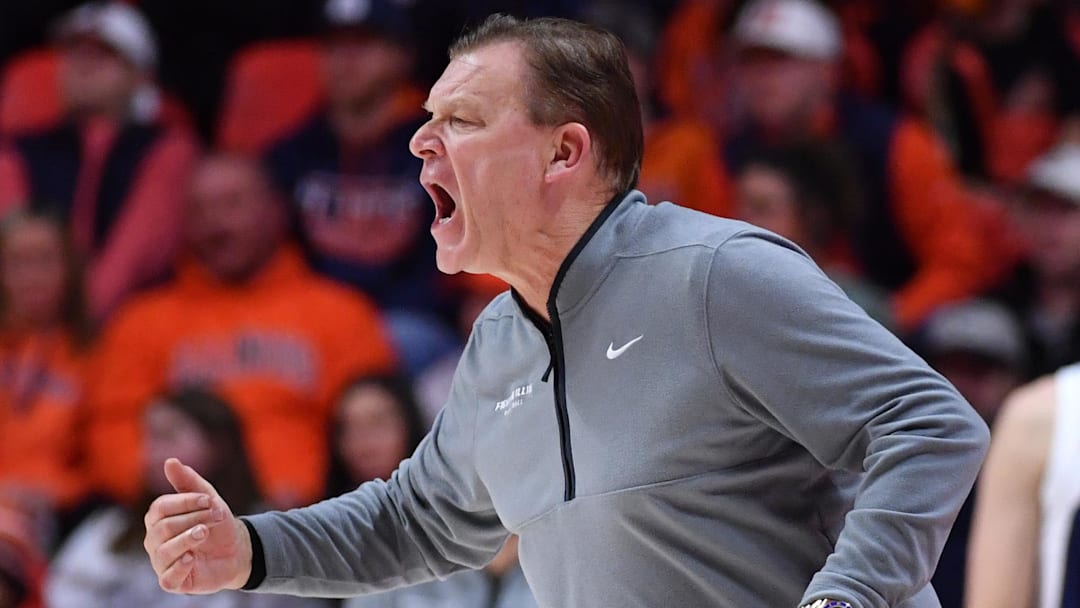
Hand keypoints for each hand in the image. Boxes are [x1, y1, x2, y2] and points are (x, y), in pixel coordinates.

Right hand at [144, 458, 252, 593]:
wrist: (237, 550)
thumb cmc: (217, 523)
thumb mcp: (207, 499)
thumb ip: (188, 481)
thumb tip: (170, 461)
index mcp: (158, 519)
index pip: (160, 507)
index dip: (184, 501)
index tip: (209, 499)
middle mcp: (155, 541)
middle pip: (164, 527)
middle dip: (194, 518)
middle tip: (216, 515)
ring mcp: (162, 563)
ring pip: (165, 550)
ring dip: (189, 538)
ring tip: (205, 532)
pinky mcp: (174, 582)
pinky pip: (167, 578)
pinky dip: (179, 567)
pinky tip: (192, 557)